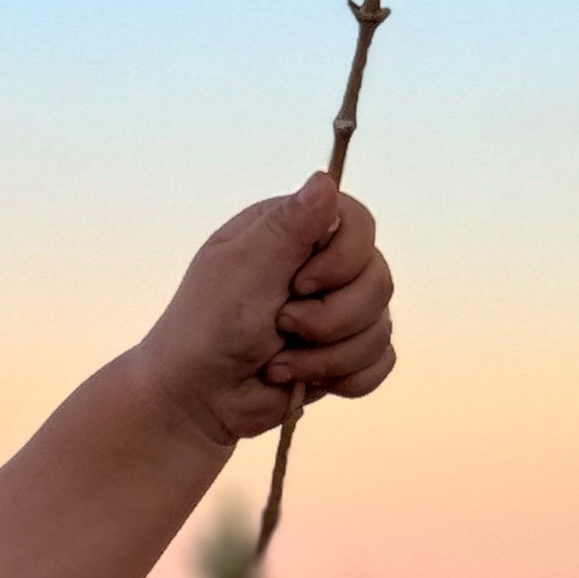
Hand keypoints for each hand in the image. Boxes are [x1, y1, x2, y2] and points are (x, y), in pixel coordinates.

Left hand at [133, 173, 396, 450]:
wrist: (197, 398)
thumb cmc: (208, 326)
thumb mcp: (243, 267)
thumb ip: (288, 225)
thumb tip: (324, 179)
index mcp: (295, 233)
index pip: (360, 223)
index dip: (343, 259)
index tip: (299, 283)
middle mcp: (321, 266)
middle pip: (378, 279)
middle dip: (329, 318)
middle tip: (279, 325)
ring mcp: (338, 312)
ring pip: (381, 326)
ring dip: (325, 356)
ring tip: (278, 362)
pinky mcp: (345, 355)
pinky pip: (380, 362)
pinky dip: (344, 378)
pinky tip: (303, 381)